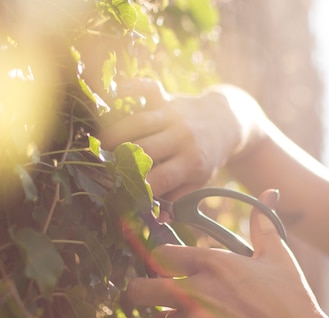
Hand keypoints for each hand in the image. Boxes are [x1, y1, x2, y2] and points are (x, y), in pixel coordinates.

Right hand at [98, 79, 263, 200]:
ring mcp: (175, 116)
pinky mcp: (168, 98)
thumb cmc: (208, 155)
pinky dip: (131, 87)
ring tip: (99, 145)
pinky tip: (114, 94)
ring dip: (116, 133)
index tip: (121, 194)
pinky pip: (148, 89)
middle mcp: (183, 138)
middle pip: (146, 150)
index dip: (140, 188)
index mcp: (192, 162)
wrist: (228, 122)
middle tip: (104, 170)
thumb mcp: (202, 179)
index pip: (162, 178)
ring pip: (140, 122)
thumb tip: (159, 219)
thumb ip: (180, 197)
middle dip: (123, 161)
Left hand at [125, 190, 328, 317]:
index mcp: (212, 263)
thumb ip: (263, 224)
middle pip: (139, 291)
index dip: (163, 259)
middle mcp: (196, 293)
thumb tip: (271, 192)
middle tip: (153, 293)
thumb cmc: (291, 298)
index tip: (168, 263)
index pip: (160, 254)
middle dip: (140, 291)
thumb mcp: (278, 256)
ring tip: (208, 317)